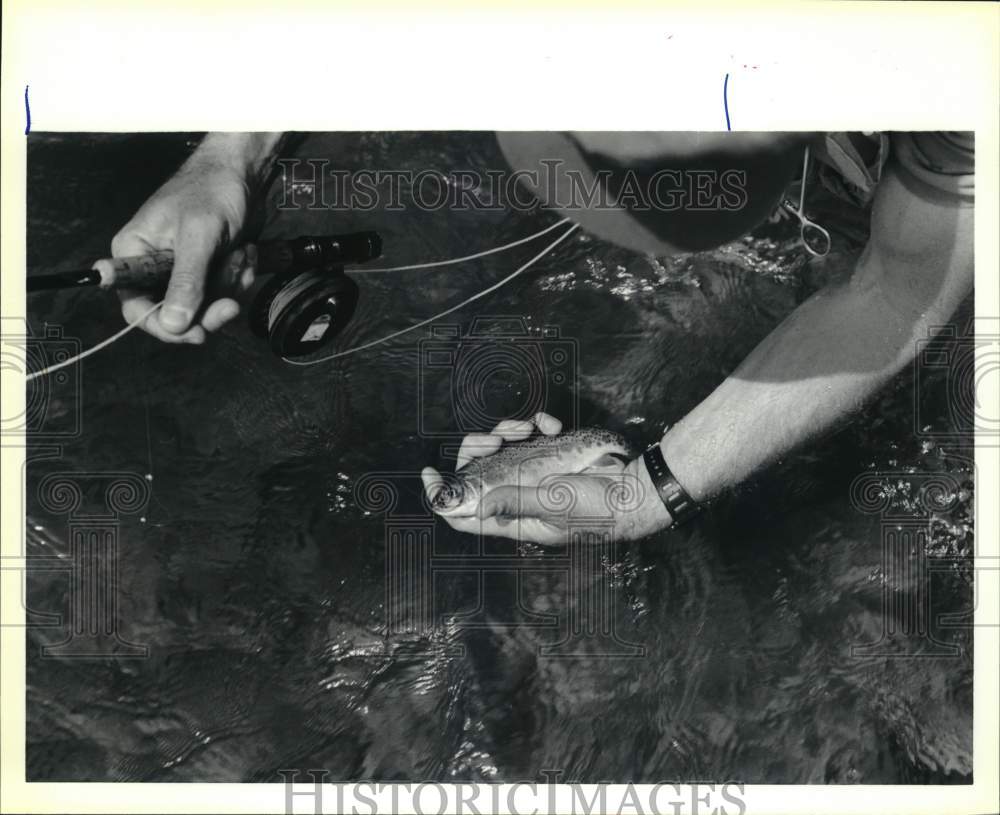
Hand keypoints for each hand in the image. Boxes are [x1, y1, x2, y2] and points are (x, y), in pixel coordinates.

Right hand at [112, 141, 261, 343]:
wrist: (243, 173)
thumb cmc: (213, 190)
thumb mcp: (199, 236)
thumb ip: (186, 280)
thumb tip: (173, 324)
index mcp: (133, 253)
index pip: (136, 307)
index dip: (164, 326)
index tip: (196, 332)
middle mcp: (153, 267)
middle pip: (176, 315)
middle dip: (210, 308)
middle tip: (231, 303)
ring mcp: (183, 271)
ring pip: (206, 307)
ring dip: (230, 286)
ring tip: (238, 254)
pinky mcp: (209, 272)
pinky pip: (224, 294)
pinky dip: (239, 278)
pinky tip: (244, 253)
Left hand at [421, 413, 673, 545]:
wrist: (638, 490)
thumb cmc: (600, 508)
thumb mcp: (556, 506)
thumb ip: (516, 502)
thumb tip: (477, 504)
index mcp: (516, 519)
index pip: (466, 515)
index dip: (443, 498)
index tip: (429, 474)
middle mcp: (521, 497)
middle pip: (479, 473)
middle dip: (478, 450)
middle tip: (492, 439)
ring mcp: (537, 475)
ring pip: (503, 450)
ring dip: (510, 431)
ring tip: (527, 426)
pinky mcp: (555, 456)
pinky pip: (534, 437)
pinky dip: (538, 425)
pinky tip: (551, 424)